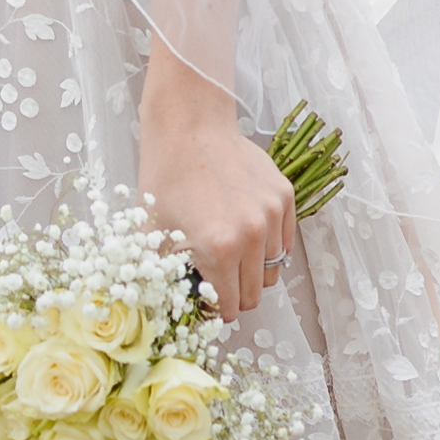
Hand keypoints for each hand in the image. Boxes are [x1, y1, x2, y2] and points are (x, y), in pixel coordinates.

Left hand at [139, 53, 295, 321]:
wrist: (188, 129)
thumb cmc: (164, 180)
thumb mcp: (154, 235)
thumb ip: (171, 277)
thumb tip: (176, 307)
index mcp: (219, 250)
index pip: (230, 306)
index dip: (216, 311)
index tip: (208, 303)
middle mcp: (251, 236)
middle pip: (255, 293)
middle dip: (236, 295)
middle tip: (219, 282)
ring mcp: (272, 214)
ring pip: (273, 269)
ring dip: (254, 271)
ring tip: (232, 255)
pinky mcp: (285, 196)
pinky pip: (285, 241)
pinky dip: (269, 246)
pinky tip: (246, 234)